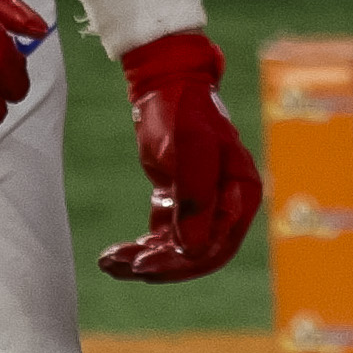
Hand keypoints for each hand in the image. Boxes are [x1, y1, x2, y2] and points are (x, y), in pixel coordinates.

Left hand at [98, 32, 261, 281]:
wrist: (165, 87)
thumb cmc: (183, 112)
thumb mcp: (191, 149)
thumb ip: (195, 197)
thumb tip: (192, 249)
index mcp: (242, 193)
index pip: (218, 245)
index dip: (184, 262)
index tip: (145, 262)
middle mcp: (228, 204)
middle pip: (198, 255)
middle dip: (162, 266)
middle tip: (126, 266)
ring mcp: (204, 206)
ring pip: (178, 252)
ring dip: (145, 261)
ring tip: (110, 262)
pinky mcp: (180, 204)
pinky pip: (163, 239)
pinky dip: (140, 249)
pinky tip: (112, 256)